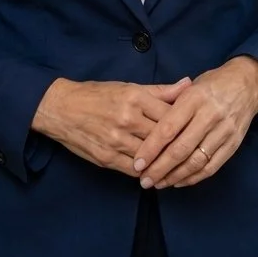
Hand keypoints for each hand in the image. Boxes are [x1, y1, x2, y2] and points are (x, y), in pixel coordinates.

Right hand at [31, 77, 191, 175]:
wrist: (62, 109)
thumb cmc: (97, 94)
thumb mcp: (129, 87)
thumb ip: (160, 90)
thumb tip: (188, 85)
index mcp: (135, 98)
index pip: (170, 115)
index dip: (185, 123)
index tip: (195, 128)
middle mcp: (127, 119)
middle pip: (162, 137)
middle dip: (178, 144)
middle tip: (193, 149)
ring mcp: (116, 141)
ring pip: (150, 156)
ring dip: (164, 162)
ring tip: (179, 164)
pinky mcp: (106, 158)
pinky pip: (134, 169)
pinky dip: (147, 172)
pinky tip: (156, 172)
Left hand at [132, 57, 257, 190]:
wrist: (247, 84)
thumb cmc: (212, 84)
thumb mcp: (190, 86)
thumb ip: (170, 104)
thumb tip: (145, 128)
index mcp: (195, 98)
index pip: (168, 128)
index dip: (151, 148)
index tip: (137, 163)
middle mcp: (210, 115)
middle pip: (181, 149)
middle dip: (159, 169)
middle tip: (144, 180)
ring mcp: (224, 131)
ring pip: (196, 161)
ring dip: (174, 177)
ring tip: (159, 183)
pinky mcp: (233, 144)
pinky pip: (211, 167)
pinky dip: (193, 178)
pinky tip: (178, 181)